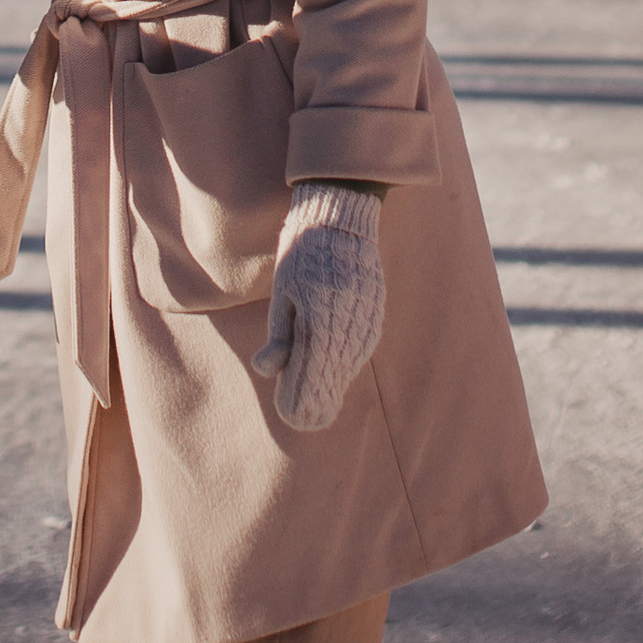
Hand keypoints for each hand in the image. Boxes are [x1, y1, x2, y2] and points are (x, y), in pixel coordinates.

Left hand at [252, 184, 386, 431]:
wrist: (342, 223)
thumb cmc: (302, 256)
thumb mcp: (282, 292)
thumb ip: (279, 335)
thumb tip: (266, 369)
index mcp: (321, 317)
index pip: (311, 373)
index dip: (300, 399)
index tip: (291, 417)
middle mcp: (348, 324)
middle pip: (332, 377)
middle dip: (315, 400)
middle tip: (300, 419)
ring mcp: (367, 322)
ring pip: (347, 368)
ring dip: (330, 385)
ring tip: (313, 404)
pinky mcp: (376, 318)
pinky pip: (358, 353)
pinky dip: (342, 366)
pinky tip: (331, 372)